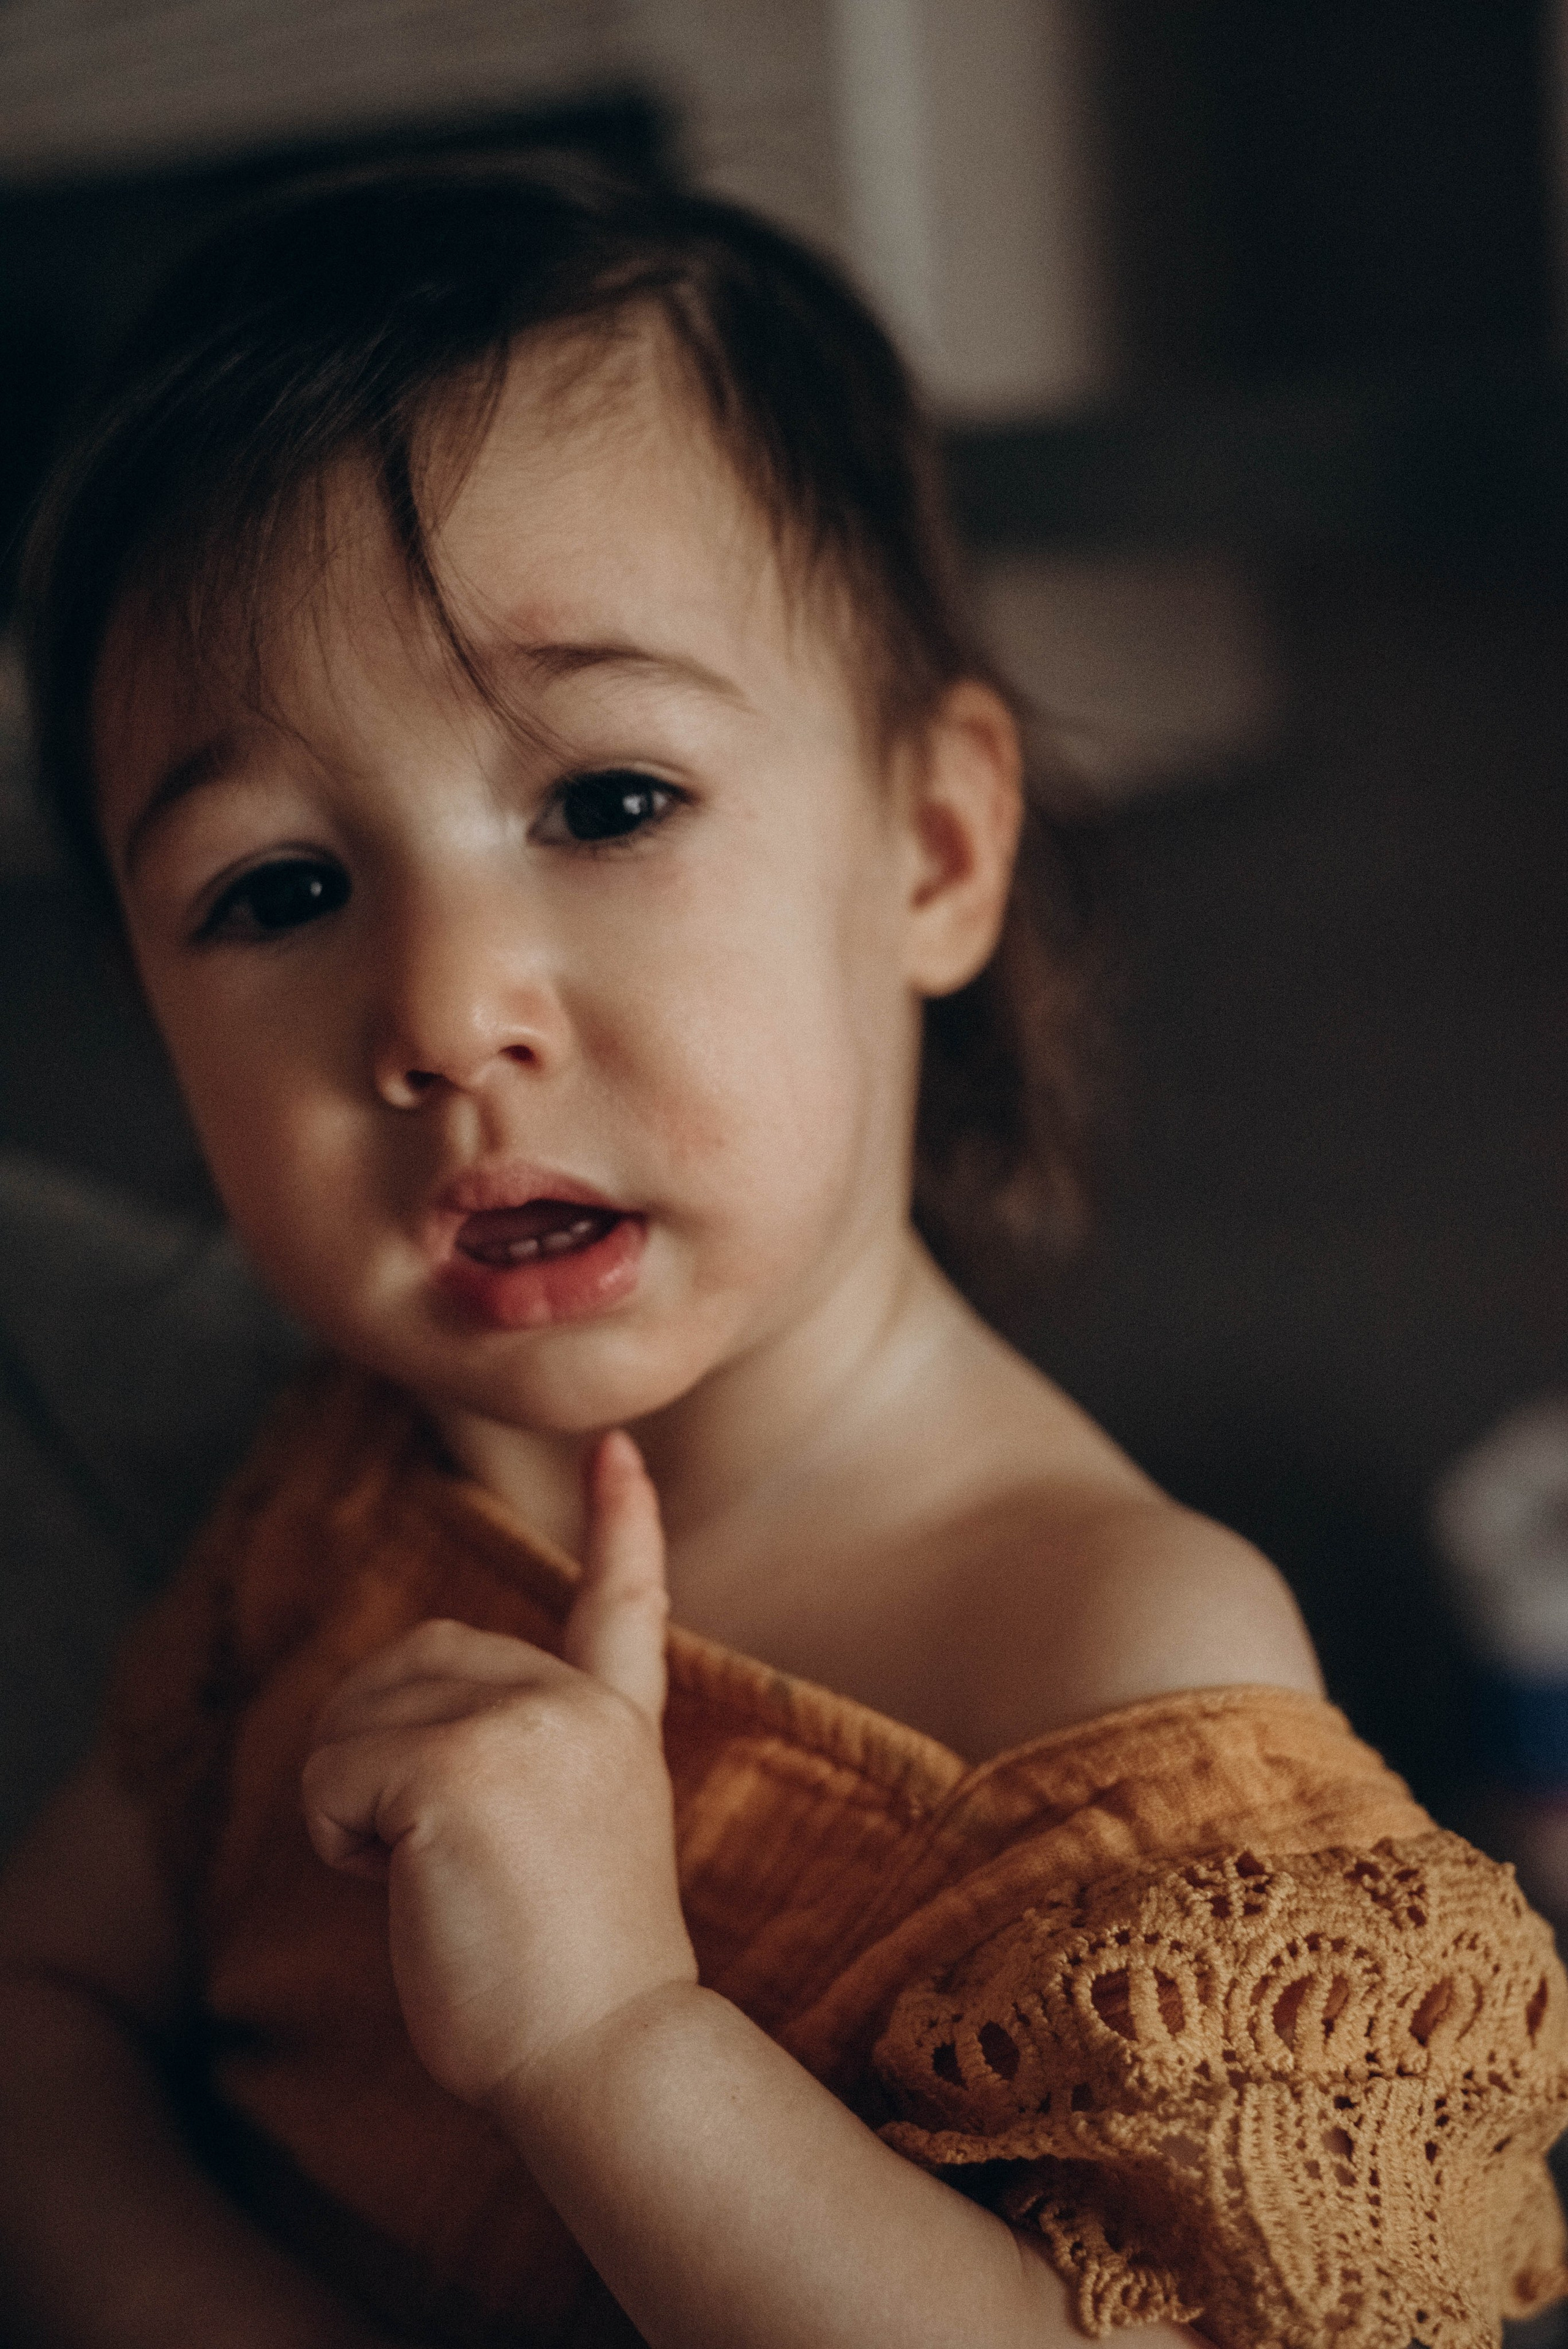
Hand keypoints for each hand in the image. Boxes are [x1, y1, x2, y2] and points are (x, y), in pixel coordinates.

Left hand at [301, 1432, 695, 2111]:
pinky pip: (330, 1774)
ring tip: (421, 1876)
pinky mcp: (454, 1766)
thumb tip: (390, 1726)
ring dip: (350, 1801)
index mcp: (614, 1723)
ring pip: (358, 1716)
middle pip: (421, 1656)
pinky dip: (333, 1837)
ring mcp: (520, 1723)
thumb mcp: (564, 1838)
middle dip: (378, 1743)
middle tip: (425, 1851)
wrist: (604, 2051)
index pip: (621, 1601)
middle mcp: (573, 1703)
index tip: (616, 1448)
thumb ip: (517, 1759)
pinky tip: (395, 1886)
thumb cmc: (568, 1981)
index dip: (621, 1522)